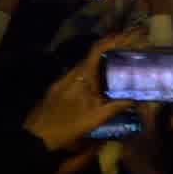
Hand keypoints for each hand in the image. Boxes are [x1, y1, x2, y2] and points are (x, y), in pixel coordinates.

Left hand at [25, 35, 136, 149]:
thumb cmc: (66, 126)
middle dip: (113, 49)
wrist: (35, 138)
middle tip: (132, 47)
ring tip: (121, 61)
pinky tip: (102, 80)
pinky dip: (94, 72)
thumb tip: (137, 98)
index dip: (115, 40)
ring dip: (103, 61)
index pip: (98, 50)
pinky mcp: (59, 89)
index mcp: (80, 76)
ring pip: (86, 65)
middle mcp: (71, 74)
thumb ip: (116, 105)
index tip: (131, 35)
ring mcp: (63, 81)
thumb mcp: (95, 118)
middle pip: (94, 55)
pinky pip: (80, 75)